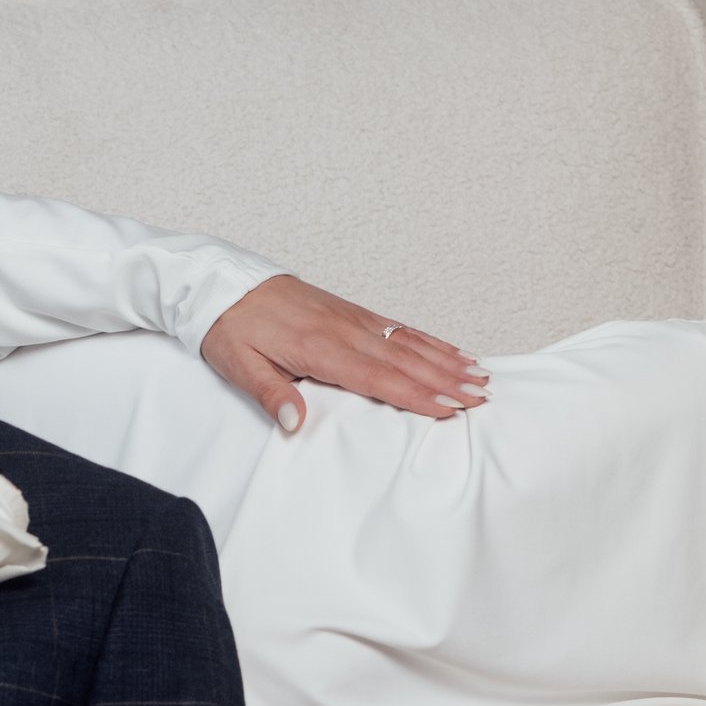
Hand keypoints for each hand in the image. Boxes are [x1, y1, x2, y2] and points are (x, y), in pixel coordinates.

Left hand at [200, 272, 486, 432]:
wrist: (224, 283)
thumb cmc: (229, 326)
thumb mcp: (238, 365)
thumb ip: (270, 394)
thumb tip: (295, 423)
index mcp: (318, 349)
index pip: (377, 378)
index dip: (416, 396)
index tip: (448, 409)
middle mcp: (343, 331)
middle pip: (404, 361)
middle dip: (445, 380)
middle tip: (481, 397)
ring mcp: (352, 319)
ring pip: (407, 342)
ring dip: (445, 360)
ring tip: (479, 375)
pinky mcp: (351, 312)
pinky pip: (397, 327)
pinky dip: (427, 340)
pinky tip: (448, 349)